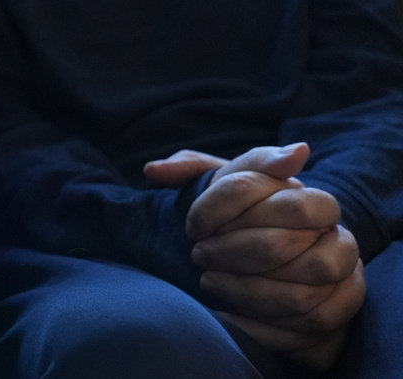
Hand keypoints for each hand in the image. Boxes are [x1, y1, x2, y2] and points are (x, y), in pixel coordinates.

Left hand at [151, 144, 364, 369]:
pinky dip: (261, 324)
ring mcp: (342, 269)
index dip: (213, 207)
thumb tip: (152, 171)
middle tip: (198, 256)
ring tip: (208, 282)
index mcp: (301, 191)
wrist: (285, 263)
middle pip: (277, 242)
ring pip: (298, 291)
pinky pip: (307, 323)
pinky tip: (226, 315)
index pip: (254, 185)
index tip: (191, 226)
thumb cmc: (245, 218)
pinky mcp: (339, 306)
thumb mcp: (221, 186)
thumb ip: (189, 170)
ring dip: (243, 291)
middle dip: (228, 253)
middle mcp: (331, 228)